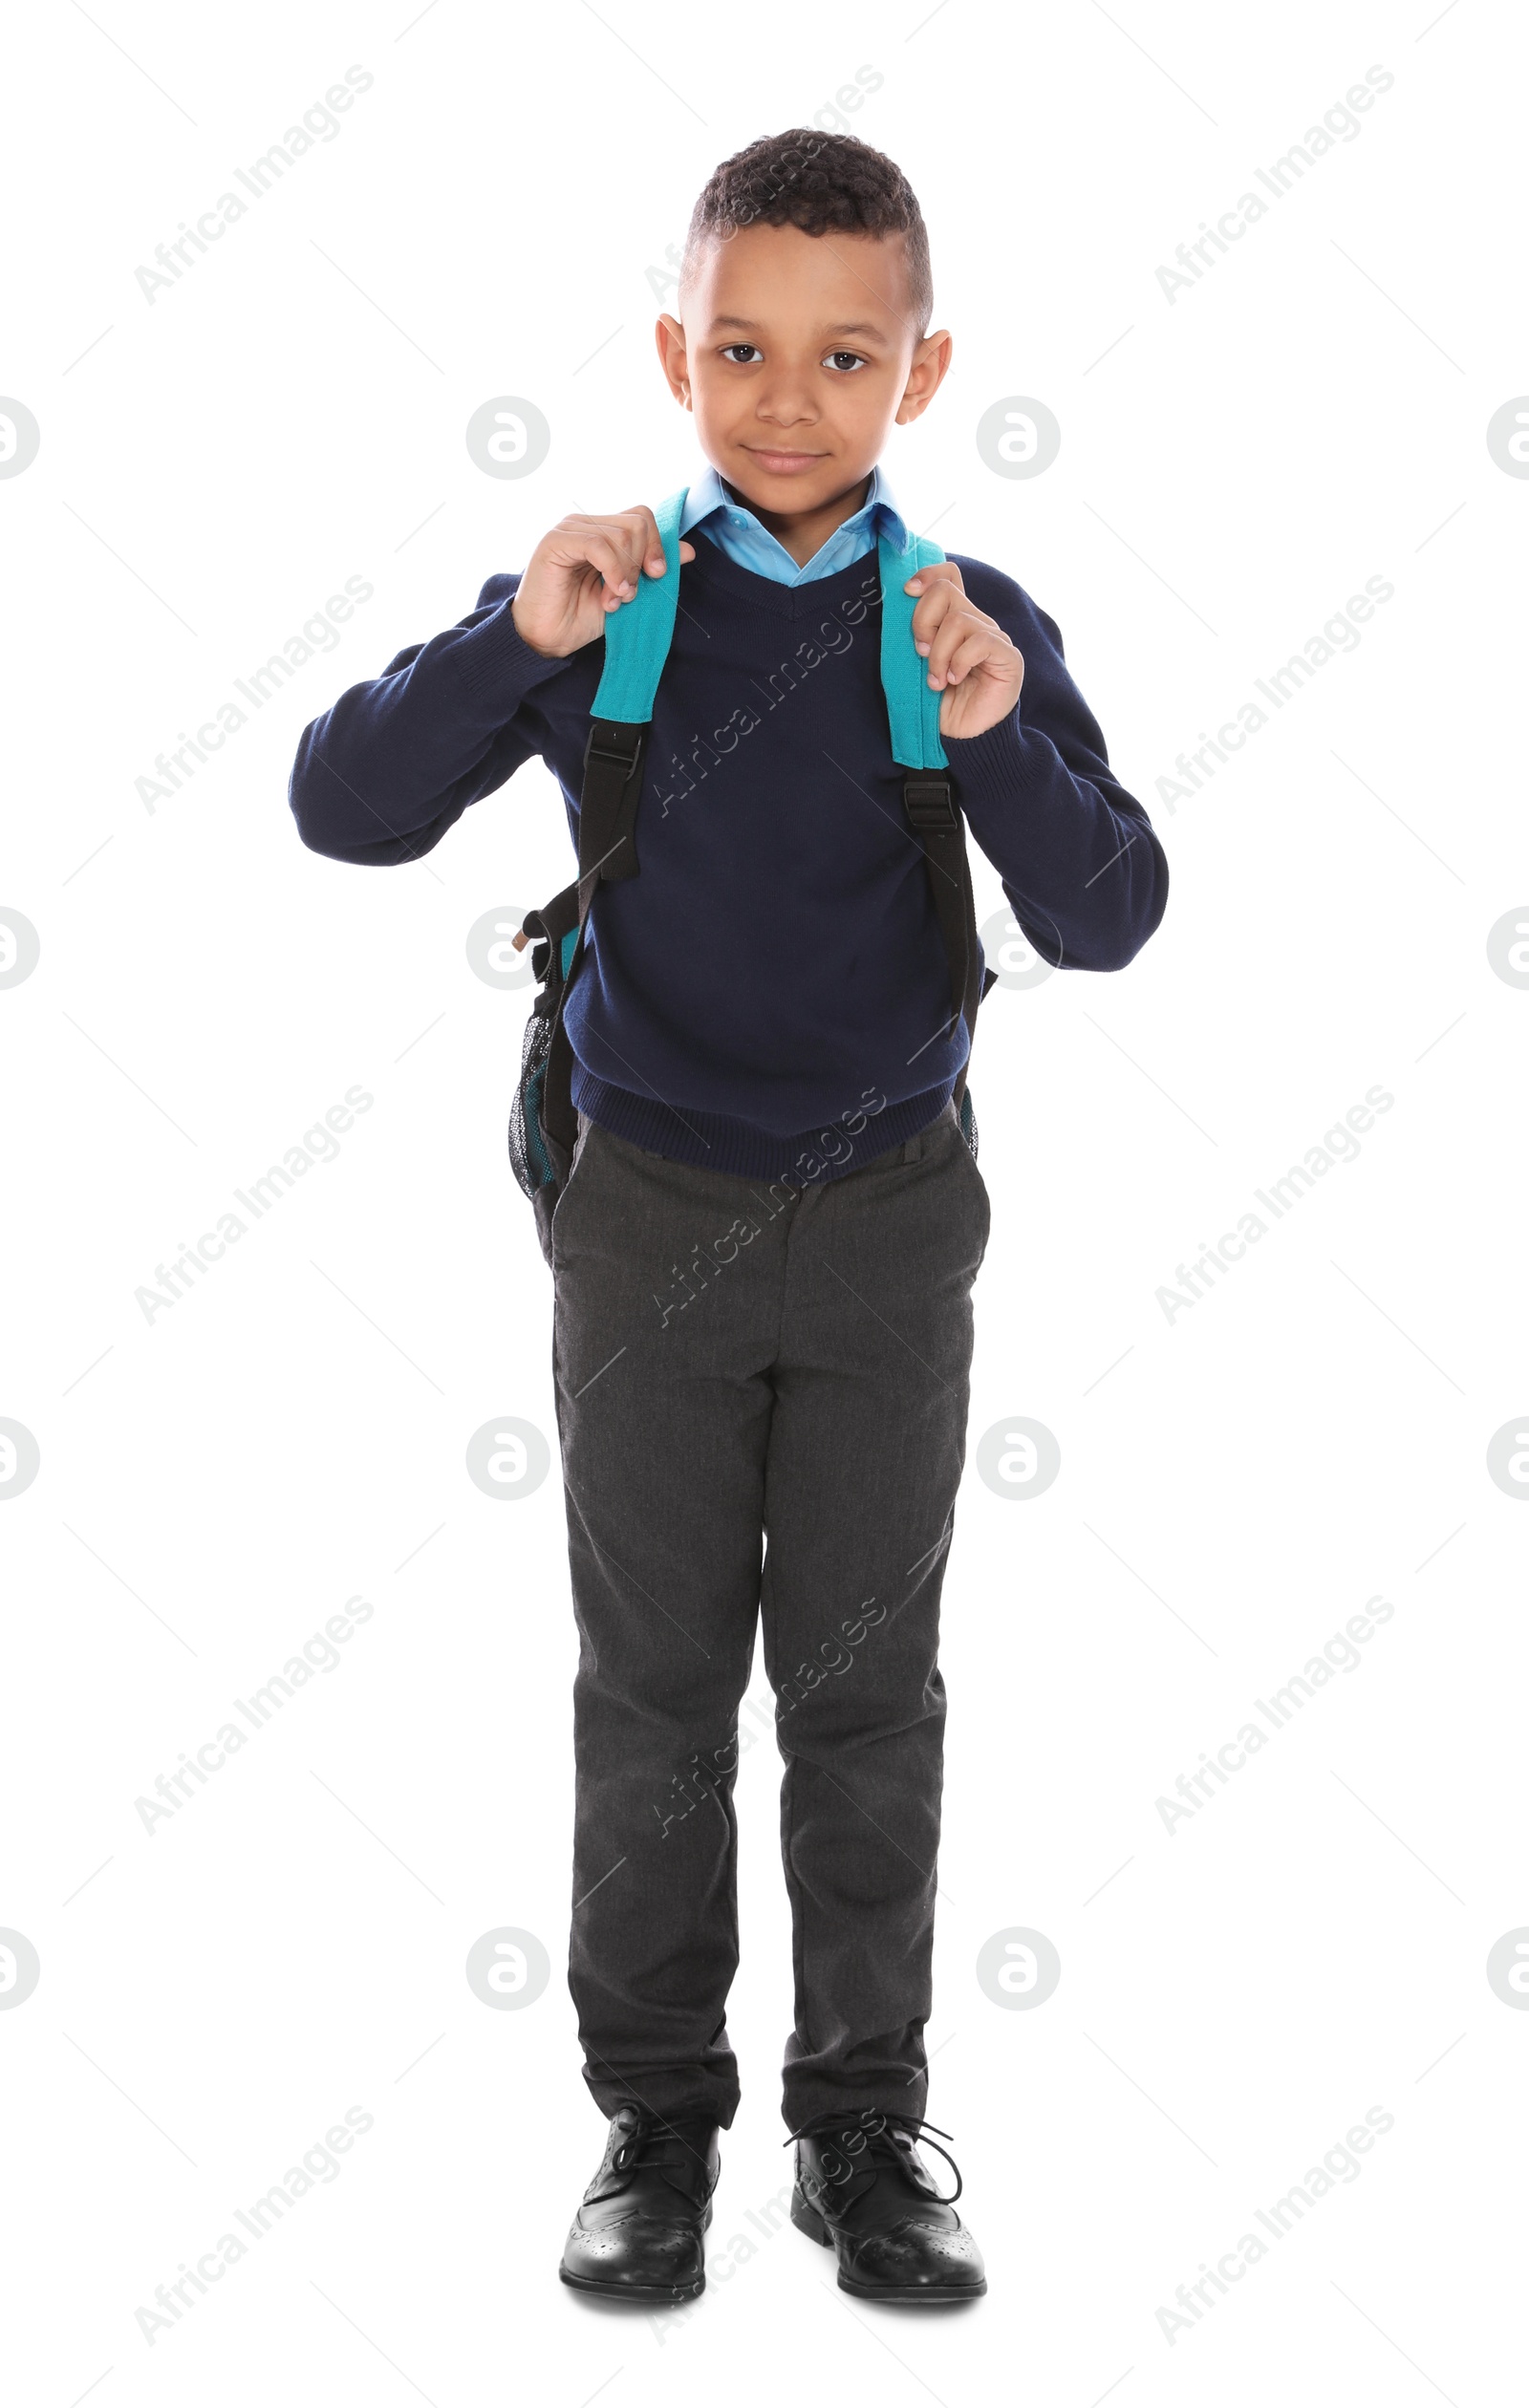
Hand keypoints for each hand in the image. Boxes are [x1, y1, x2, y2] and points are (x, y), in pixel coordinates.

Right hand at [511, 507, 695, 658]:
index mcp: (603, 531)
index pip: (641, 517)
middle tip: (629, 594)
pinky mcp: (556, 541)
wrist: (547, 638)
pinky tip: (610, 594)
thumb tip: (689, 550)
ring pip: (620, 535)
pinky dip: (613, 571)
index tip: (656, 576)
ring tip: (614, 600)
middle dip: (642, 562)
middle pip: (637, 523)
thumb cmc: (581, 616)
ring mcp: (570, 529)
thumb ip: (652, 569)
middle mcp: (587, 524)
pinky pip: (599, 545)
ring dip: (626, 574)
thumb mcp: (628, 592)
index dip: (657, 545)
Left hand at [905, 561, 1023, 740]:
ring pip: (958, 619)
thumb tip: (904, 602)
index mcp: (955, 620)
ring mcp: (993, 637)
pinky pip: (979, 641)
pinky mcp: (1007, 656)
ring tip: (937, 679)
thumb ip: (916, 634)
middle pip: (945, 591)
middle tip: (920, 653)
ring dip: (939, 653)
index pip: (948, 575)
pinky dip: (959, 662)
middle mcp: (976, 623)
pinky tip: (954, 680)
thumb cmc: (937, 704)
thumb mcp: (918, 663)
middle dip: (922, 621)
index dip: (927, 575)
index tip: (907, 592)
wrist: (961, 738)